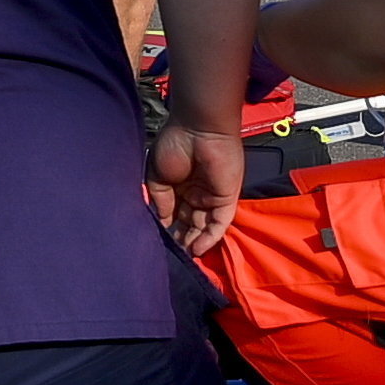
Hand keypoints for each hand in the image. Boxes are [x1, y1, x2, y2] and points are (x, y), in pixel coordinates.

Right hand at [147, 121, 246, 258]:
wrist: (198, 128)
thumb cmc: (174, 145)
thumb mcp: (157, 177)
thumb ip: (160, 202)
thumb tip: (162, 223)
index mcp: (179, 186)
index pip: (175, 214)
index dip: (169, 229)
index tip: (161, 244)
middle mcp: (196, 193)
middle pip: (190, 223)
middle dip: (182, 239)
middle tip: (174, 254)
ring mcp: (212, 197)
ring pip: (204, 226)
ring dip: (195, 242)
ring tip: (184, 256)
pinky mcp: (226, 198)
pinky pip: (219, 223)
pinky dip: (209, 238)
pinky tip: (197, 249)